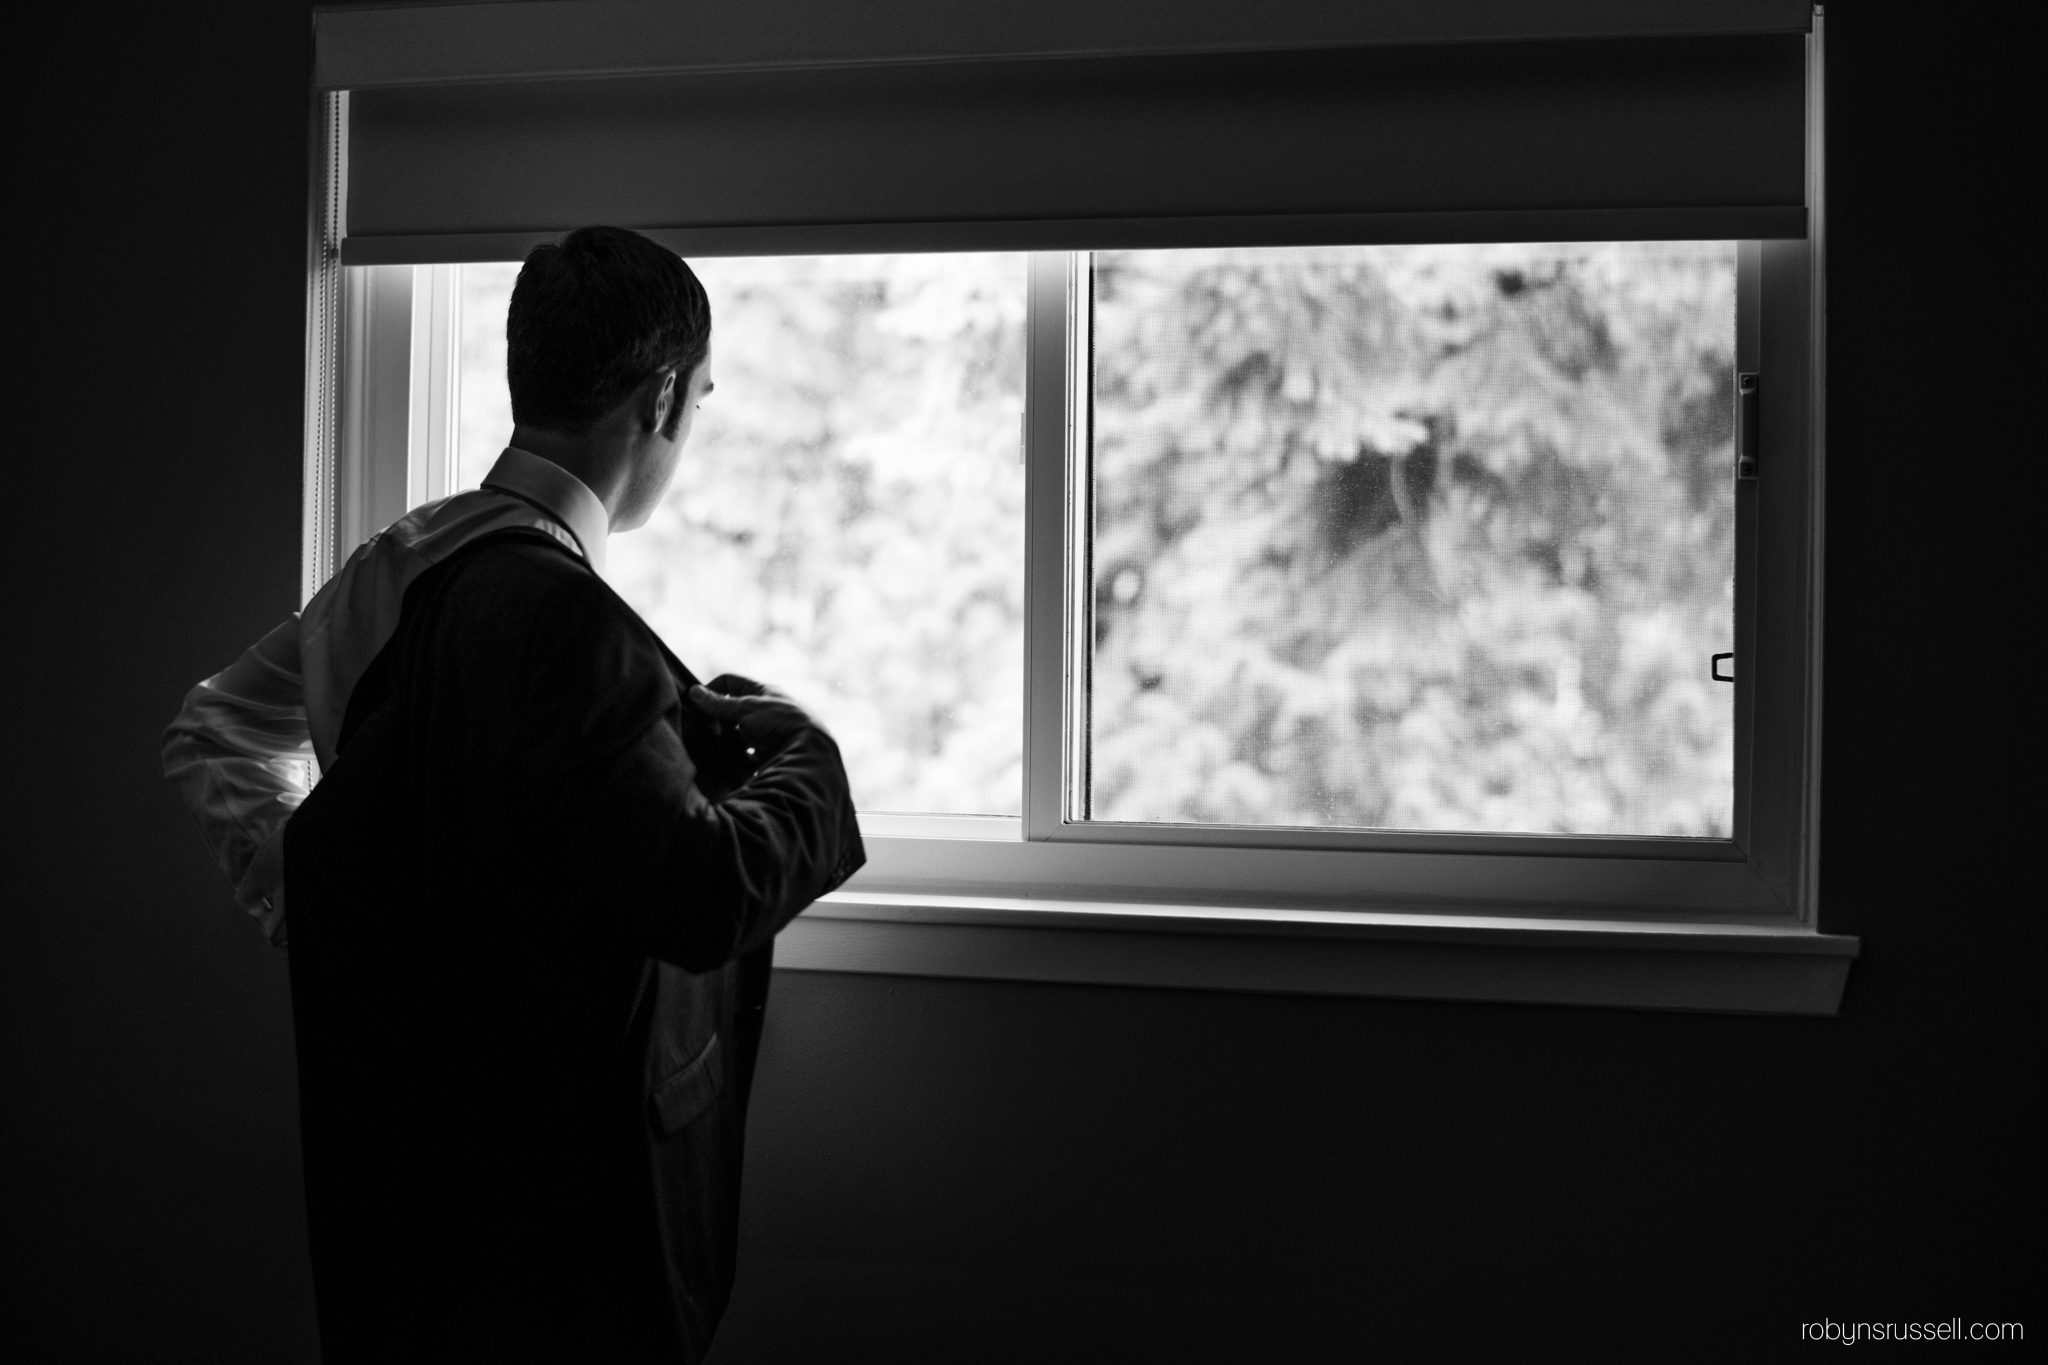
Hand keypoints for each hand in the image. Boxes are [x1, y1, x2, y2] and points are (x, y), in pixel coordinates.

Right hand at [687, 677, 820, 752]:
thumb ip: (719, 703)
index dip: (712, 688)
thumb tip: (694, 691)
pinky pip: (747, 758)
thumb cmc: (779, 723)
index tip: (695, 703)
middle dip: (717, 719)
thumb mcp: (746, 708)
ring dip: (726, 741)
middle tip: (700, 728)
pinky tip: (724, 764)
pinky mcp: (770, 757)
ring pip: (740, 735)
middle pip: (735, 711)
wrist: (809, 753)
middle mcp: (768, 712)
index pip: (732, 682)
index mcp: (764, 692)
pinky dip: (736, 760)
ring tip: (709, 748)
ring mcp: (769, 735)